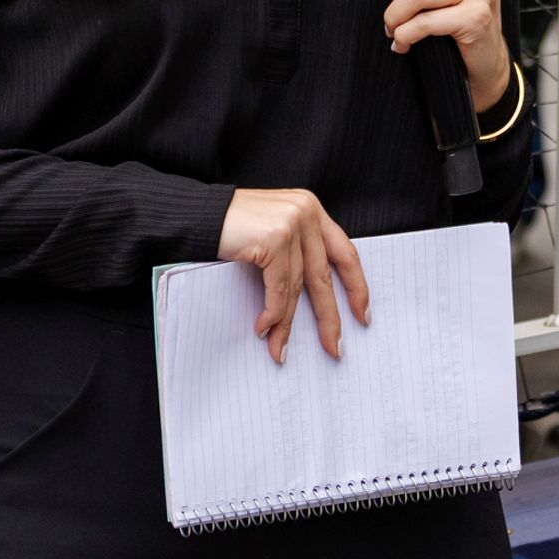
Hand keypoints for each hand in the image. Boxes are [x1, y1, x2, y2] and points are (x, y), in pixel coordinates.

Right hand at [217, 186, 366, 364]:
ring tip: (280, 348)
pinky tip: (264, 328)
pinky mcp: (274, 238)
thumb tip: (313, 304)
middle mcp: (306, 213)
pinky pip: (279, 288)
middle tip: (334, 348)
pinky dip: (272, 313)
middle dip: (329, 317)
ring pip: (298, 287)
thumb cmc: (232, 227)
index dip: (357, 286)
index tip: (362, 315)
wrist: (196, 213)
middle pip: (324, 275)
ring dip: (288, 324)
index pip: (345, 252)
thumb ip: (296, 254)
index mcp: (312, 210)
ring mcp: (291, 223)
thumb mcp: (274, 233)